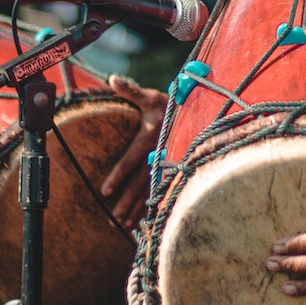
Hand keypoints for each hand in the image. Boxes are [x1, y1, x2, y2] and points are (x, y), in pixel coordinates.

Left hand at [101, 74, 165, 228]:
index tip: (106, 191)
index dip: (119, 175)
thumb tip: (112, 79)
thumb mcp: (151, 96)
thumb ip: (131, 90)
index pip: (132, 160)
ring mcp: (168, 165)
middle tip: (113, 220)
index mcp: (151, 138)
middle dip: (126, 203)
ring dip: (137, 210)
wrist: (199, 113)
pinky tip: (143, 222)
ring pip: (151, 192)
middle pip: (140, 184)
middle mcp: (159, 155)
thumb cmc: (171, 104)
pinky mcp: (173, 171)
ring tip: (124, 226)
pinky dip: (152, 208)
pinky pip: (162, 192)